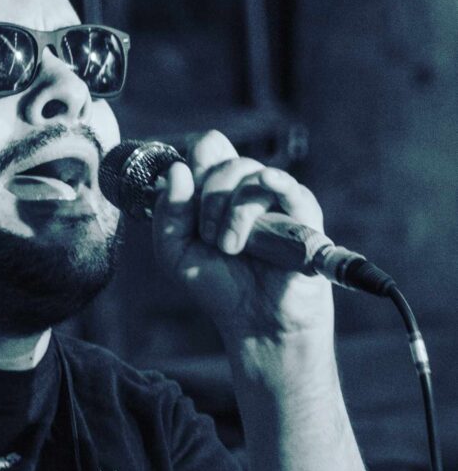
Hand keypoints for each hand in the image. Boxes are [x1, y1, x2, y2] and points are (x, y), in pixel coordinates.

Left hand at [152, 130, 333, 342]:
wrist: (253, 322)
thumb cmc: (217, 283)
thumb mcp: (174, 251)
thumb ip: (167, 212)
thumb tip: (177, 169)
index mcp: (218, 188)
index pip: (207, 148)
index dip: (193, 165)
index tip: (187, 199)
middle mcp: (247, 188)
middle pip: (224, 162)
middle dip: (208, 200)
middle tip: (208, 237)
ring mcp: (276, 200)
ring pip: (250, 175)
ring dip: (233, 215)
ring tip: (230, 248)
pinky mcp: (303, 217)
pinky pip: (290, 188)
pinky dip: (276, 182)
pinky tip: (266, 182)